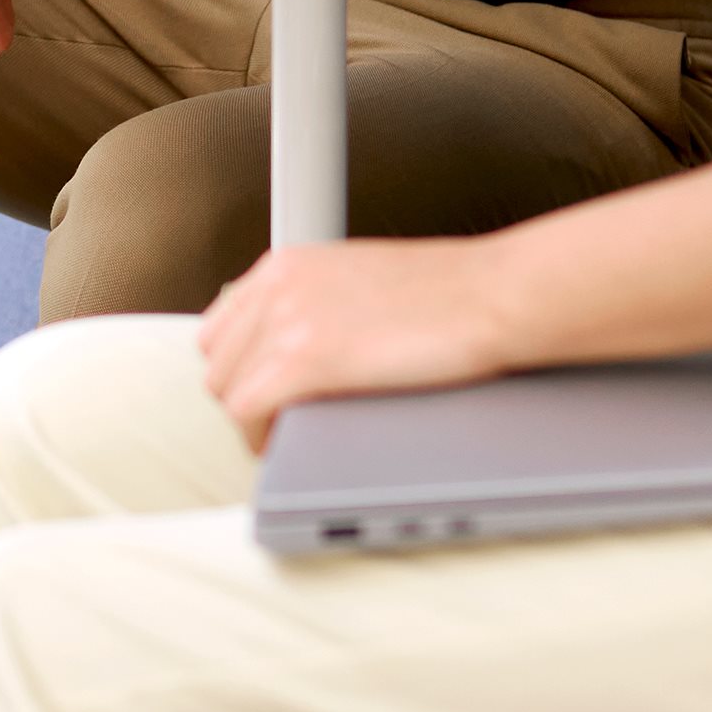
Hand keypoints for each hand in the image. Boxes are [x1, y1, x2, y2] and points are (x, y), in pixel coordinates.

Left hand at [197, 237, 514, 450]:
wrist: (492, 295)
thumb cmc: (450, 292)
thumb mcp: (361, 278)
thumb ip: (320, 301)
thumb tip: (305, 342)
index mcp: (289, 263)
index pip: (225, 324)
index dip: (241, 366)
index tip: (259, 391)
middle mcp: (278, 284)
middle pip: (219, 359)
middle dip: (245, 394)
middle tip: (276, 422)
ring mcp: (287, 319)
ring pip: (227, 388)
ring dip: (254, 419)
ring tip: (285, 438)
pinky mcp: (305, 358)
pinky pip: (248, 411)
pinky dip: (261, 436)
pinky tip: (286, 448)